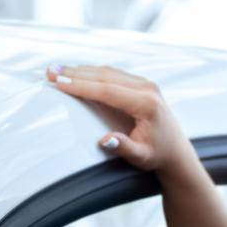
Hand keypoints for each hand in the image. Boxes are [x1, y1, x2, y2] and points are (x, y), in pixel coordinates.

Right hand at [43, 63, 198, 177]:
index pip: (108, 90)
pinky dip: (91, 72)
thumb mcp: (141, 157)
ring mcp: (144, 83)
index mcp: (146, 104)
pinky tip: (75, 72)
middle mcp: (146, 88)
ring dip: (81, 70)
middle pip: (105, 75)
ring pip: (107, 71)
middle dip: (75, 73)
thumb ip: (124, 148)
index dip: (82, 86)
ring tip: (56, 70)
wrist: (175, 150)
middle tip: (50, 71)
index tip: (60, 83)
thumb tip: (105, 139)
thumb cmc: (157, 155)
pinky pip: (112, 73)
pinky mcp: (139, 83)